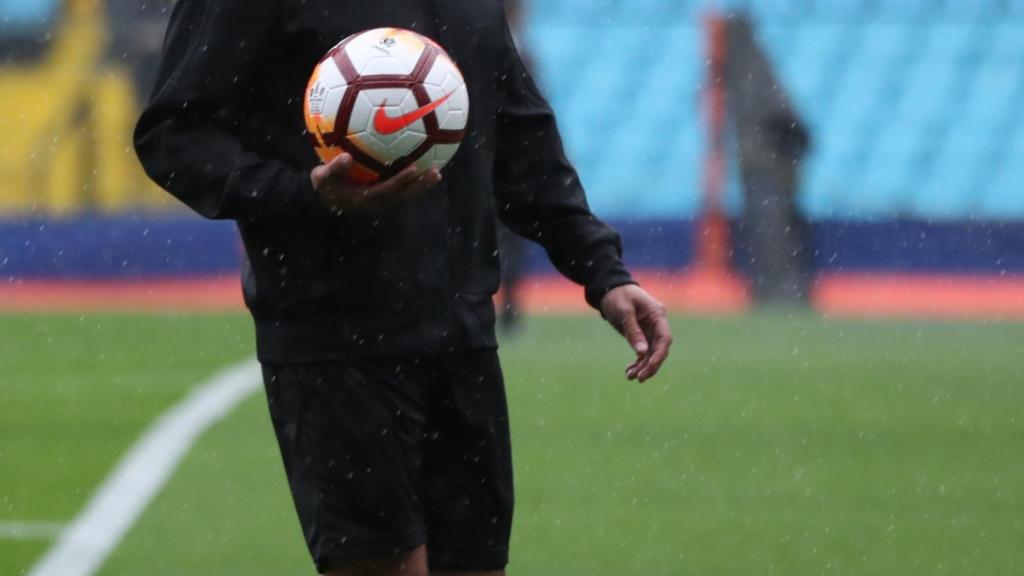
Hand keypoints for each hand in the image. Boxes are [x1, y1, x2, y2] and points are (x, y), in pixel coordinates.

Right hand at [311, 153, 441, 213]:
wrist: (327, 200)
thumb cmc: (325, 185)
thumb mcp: (321, 177)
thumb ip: (333, 168)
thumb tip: (346, 157)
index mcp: (364, 199)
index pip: (387, 190)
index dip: (401, 181)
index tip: (414, 168)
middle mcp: (377, 204)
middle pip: (403, 196)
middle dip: (420, 185)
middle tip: (436, 173)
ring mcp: (382, 204)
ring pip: (406, 196)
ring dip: (422, 186)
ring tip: (437, 172)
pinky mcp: (385, 200)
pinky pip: (403, 192)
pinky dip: (415, 183)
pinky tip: (426, 169)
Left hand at [600, 284, 672, 382]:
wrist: (609, 288)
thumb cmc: (618, 296)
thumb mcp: (624, 312)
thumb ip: (633, 332)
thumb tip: (642, 353)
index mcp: (657, 315)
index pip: (664, 339)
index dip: (659, 355)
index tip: (649, 368)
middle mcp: (657, 324)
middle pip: (659, 349)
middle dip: (650, 365)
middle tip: (639, 378)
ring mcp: (650, 330)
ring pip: (650, 353)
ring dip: (642, 366)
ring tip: (630, 377)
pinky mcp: (642, 335)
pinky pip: (643, 352)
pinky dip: (637, 362)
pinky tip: (629, 371)